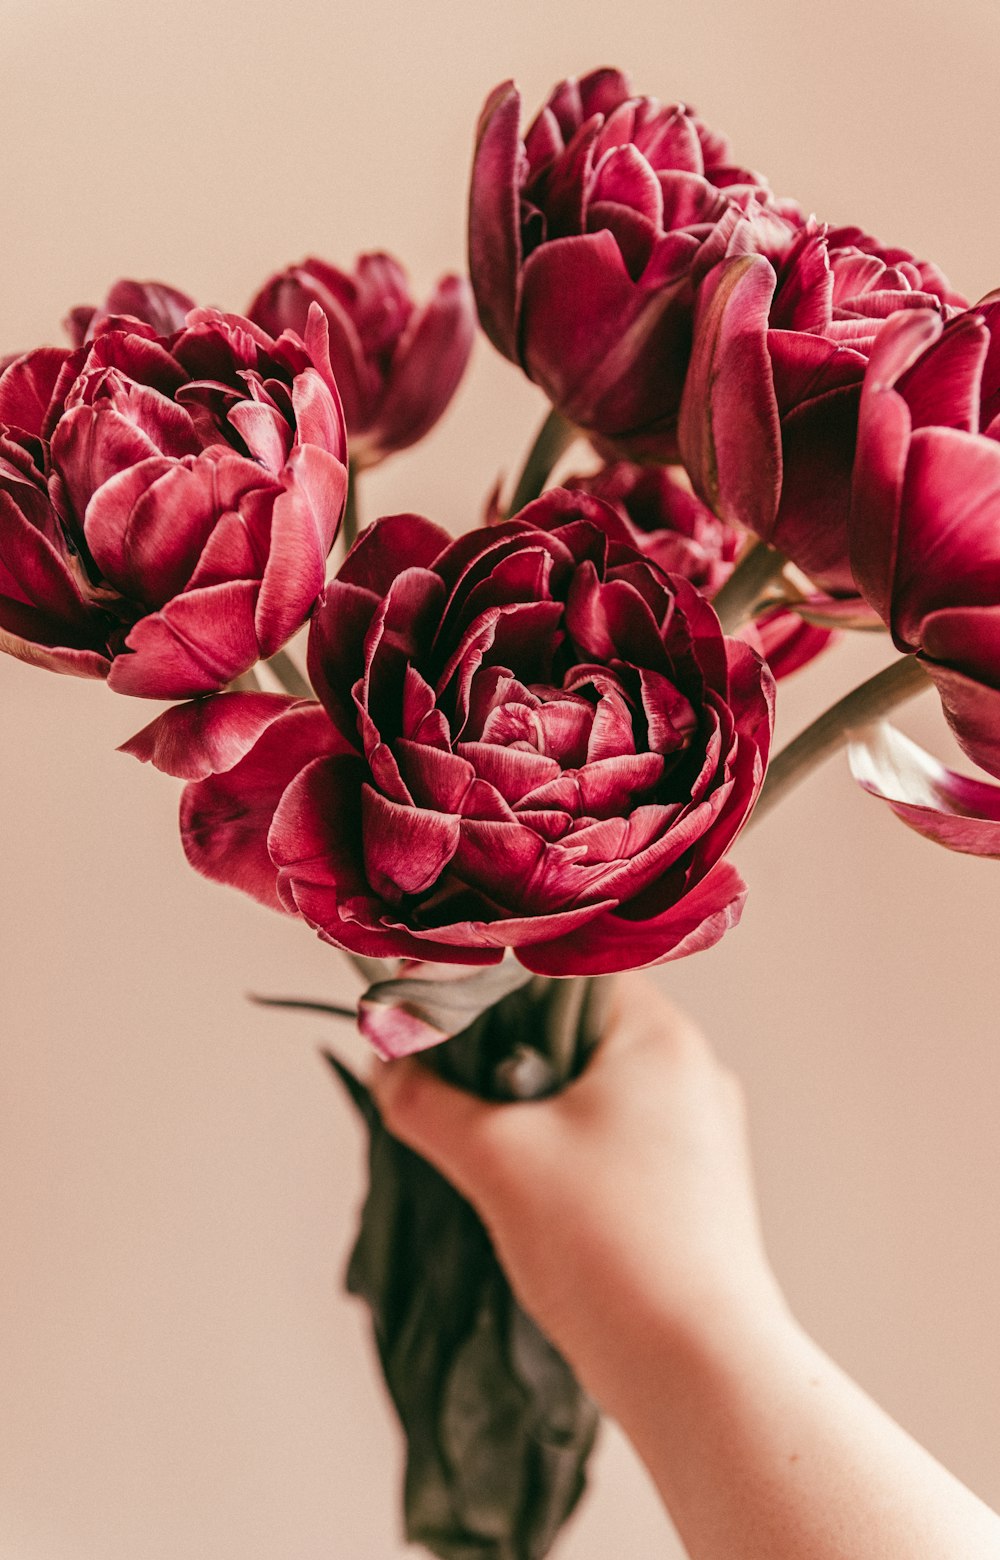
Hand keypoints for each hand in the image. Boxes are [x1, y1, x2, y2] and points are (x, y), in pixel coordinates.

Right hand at [370, 973, 785, 1413]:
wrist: (698, 1370)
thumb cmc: (609, 1247)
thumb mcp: (495, 1160)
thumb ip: (427, 1100)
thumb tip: (385, 1066)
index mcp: (657, 1035)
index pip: (564, 965)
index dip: (493, 979)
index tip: (437, 1010)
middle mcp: (689, 1070)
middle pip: (576, 1025)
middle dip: (505, 1052)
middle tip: (449, 1084)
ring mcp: (700, 1131)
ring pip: (594, 1087)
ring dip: (533, 1106)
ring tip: (487, 1147)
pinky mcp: (695, 1187)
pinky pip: (616, 1139)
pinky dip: (567, 1150)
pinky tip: (531, 1194)